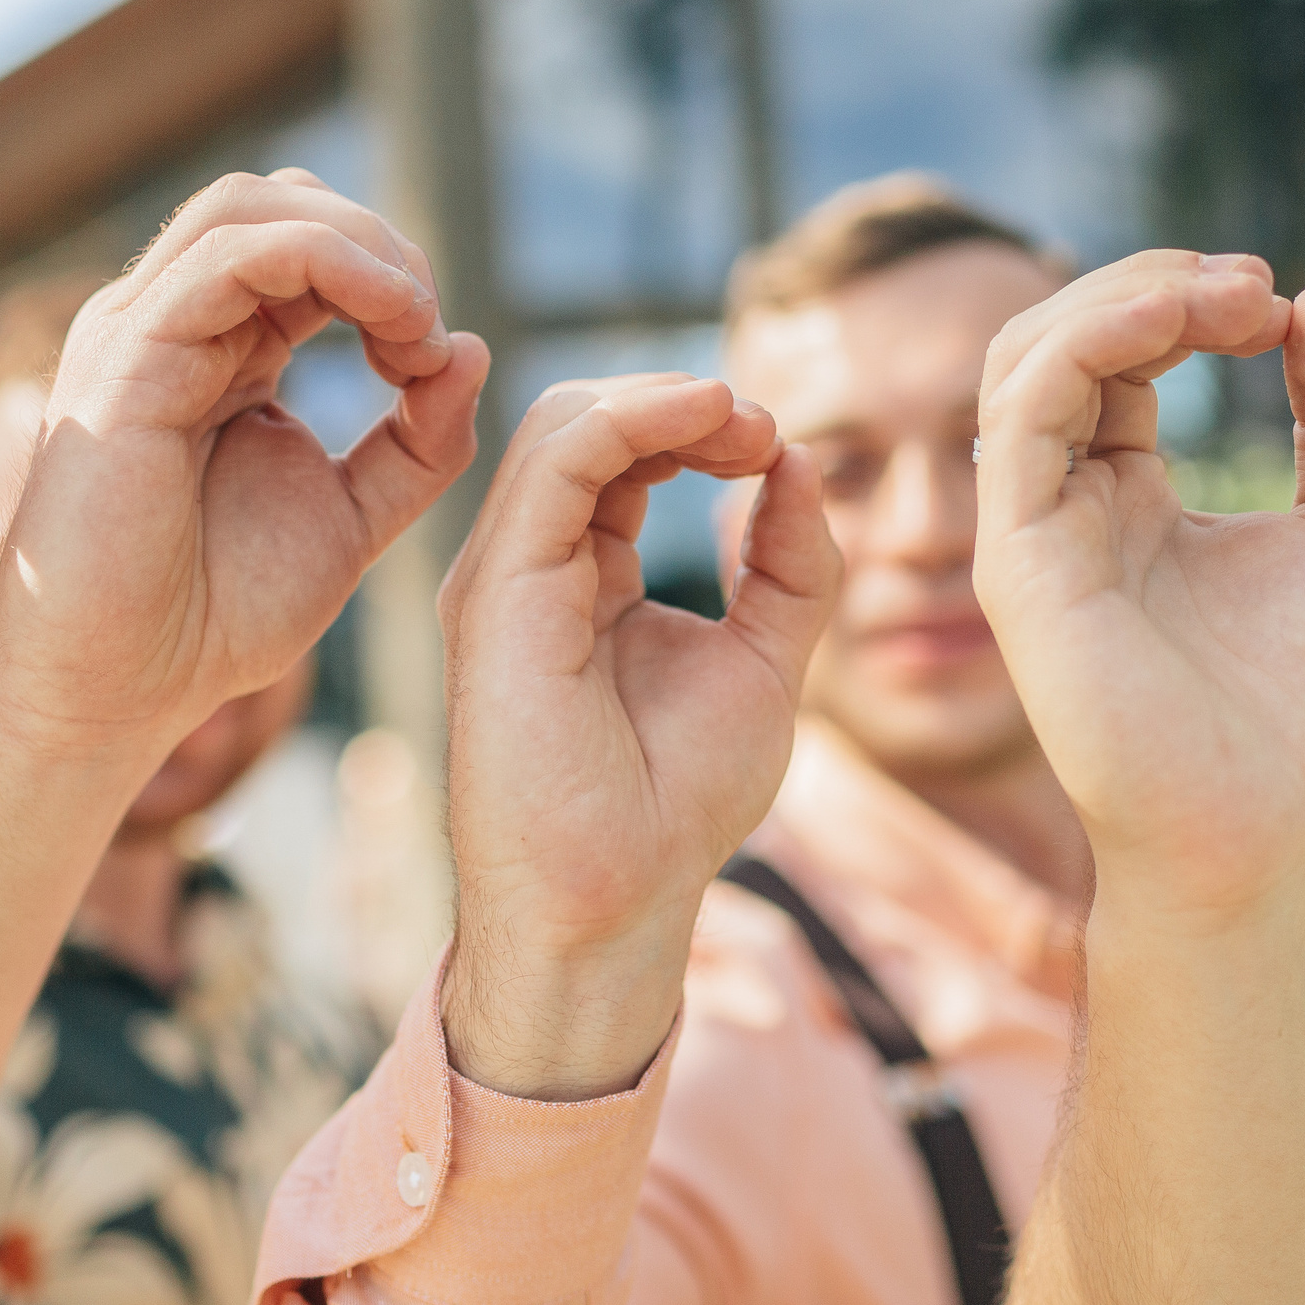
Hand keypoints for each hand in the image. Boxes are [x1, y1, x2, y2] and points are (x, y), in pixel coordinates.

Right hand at [0, 170, 485, 769]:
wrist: (117, 692)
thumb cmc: (212, 617)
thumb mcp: (352, 518)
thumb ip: (418, 443)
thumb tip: (470, 346)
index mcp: (219, 349)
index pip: (307, 245)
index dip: (391, 277)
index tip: (439, 363)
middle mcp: (171, 324)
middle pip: (280, 202)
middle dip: (380, 244)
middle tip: (429, 329)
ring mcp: (139, 332)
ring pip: (248, 207)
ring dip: (358, 244)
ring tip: (414, 320)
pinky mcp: (124, 357)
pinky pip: (227, 257)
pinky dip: (325, 262)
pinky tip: (389, 319)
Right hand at [438, 374, 839, 1099]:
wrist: (616, 904)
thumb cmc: (674, 807)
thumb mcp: (764, 662)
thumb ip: (787, 564)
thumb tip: (804, 460)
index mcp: (580, 575)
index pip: (622, 453)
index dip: (702, 427)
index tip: (780, 447)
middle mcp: (530, 564)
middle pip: (589, 420)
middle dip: (686, 403)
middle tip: (766, 429)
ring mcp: (505, 572)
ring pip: (566, 418)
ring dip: (670, 400)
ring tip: (747, 422)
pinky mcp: (500, 587)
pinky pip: (560, 456)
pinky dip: (639, 417)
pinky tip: (711, 420)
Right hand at [969, 251, 1304, 925]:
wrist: (1267, 832)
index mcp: (1127, 498)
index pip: (1118, 357)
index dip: (1189, 304)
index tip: (1283, 304)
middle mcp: (1064, 506)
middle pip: (1055, 338)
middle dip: (1152, 284)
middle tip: (1254, 286)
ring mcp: (1031, 529)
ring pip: (1023, 358)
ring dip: (1121, 298)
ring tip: (1226, 294)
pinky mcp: (1018, 557)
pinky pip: (1023, 411)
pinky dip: (1091, 340)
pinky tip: (1174, 319)